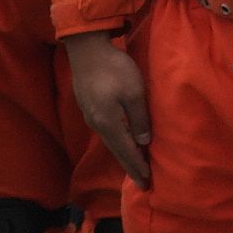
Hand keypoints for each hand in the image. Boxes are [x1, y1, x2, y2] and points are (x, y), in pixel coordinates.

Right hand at [63, 28, 150, 187]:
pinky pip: (105, 130)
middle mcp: (97, 124)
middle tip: (140, 181)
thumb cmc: (114, 69)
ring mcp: (90, 115)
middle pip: (115, 150)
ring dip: (122, 154)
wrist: (86, 48)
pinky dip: (116, 141)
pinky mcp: (88, 106)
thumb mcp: (135, 93)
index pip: (126, 151)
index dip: (137, 166)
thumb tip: (143, 142)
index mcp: (109, 123)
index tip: (146, 183)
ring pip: (110, 141)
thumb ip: (140, 119)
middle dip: (129, 165)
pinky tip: (121, 140)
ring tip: (132, 164)